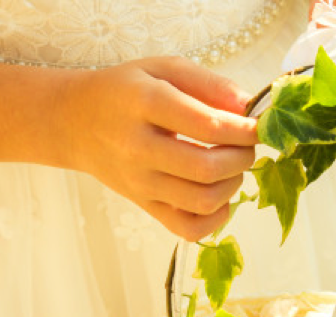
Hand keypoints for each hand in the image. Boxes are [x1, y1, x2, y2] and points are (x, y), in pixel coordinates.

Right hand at [60, 57, 257, 241]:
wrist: (75, 123)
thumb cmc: (125, 91)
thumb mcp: (163, 69)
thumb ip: (209, 84)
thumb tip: (251, 107)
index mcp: (143, 104)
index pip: (207, 125)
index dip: (245, 129)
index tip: (260, 125)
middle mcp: (138, 148)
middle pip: (207, 168)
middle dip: (242, 157)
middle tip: (246, 144)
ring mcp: (140, 183)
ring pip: (203, 200)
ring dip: (233, 184)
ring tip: (231, 165)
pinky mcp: (144, 207)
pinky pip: (189, 228)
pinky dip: (216, 217)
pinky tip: (218, 194)